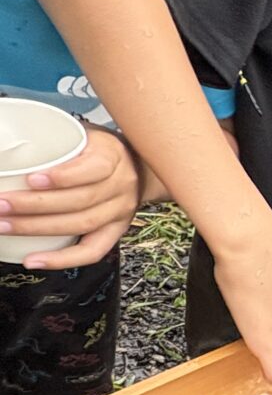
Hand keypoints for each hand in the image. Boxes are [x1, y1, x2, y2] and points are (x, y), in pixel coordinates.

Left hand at [0, 125, 143, 267]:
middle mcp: (121, 186)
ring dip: (38, 228)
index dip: (63, 177)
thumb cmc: (98, 149)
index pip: (94, 169)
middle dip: (35, 206)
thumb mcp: (84, 134)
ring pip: (80, 225)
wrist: (136, 168)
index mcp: (114, 156)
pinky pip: (91, 251)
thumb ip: (57, 142)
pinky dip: (61, 259)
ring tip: (4, 226)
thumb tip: (9, 147)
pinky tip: (32, 260)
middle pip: (80, 201)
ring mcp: (120, 212)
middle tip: (1, 204)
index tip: (31, 179)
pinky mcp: (115, 232)